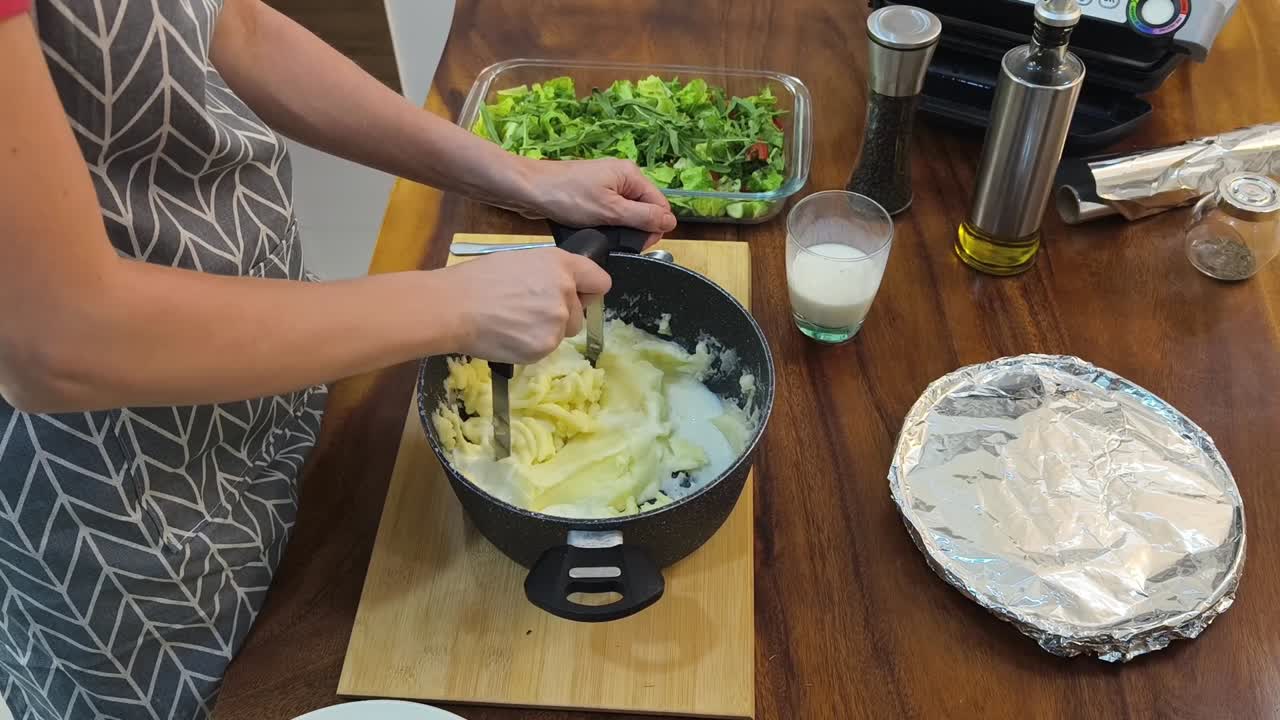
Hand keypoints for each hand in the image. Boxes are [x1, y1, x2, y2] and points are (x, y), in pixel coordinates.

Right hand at [438, 248, 611, 363]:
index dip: (589, 291)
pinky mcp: (545, 345)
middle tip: (527, 312)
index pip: (599, 282)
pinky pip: (546, 349)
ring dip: (546, 332)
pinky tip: (508, 335)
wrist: (454, 307)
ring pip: (563, 333)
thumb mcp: (520, 260)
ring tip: (514, 323)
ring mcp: (557, 321)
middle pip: (579, 313)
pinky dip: (530, 346)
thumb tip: (561, 288)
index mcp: (561, 264)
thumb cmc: (478, 280)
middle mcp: (566, 291)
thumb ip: (549, 273)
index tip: (579, 297)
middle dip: (560, 315)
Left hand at [523, 158, 677, 247]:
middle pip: (645, 209)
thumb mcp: (610, 210)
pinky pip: (611, 213)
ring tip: (605, 238)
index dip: (655, 227)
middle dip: (637, 229)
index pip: (660, 205)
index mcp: (631, 174)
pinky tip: (596, 232)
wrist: (529, 190)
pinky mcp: (592, 195)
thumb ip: (642, 217)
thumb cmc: (568, 197)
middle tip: (619, 244)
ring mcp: (606, 186)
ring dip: (620, 229)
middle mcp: (622, 177)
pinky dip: (607, 225)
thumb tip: (671, 223)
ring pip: (627, 214)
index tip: (638, 245)